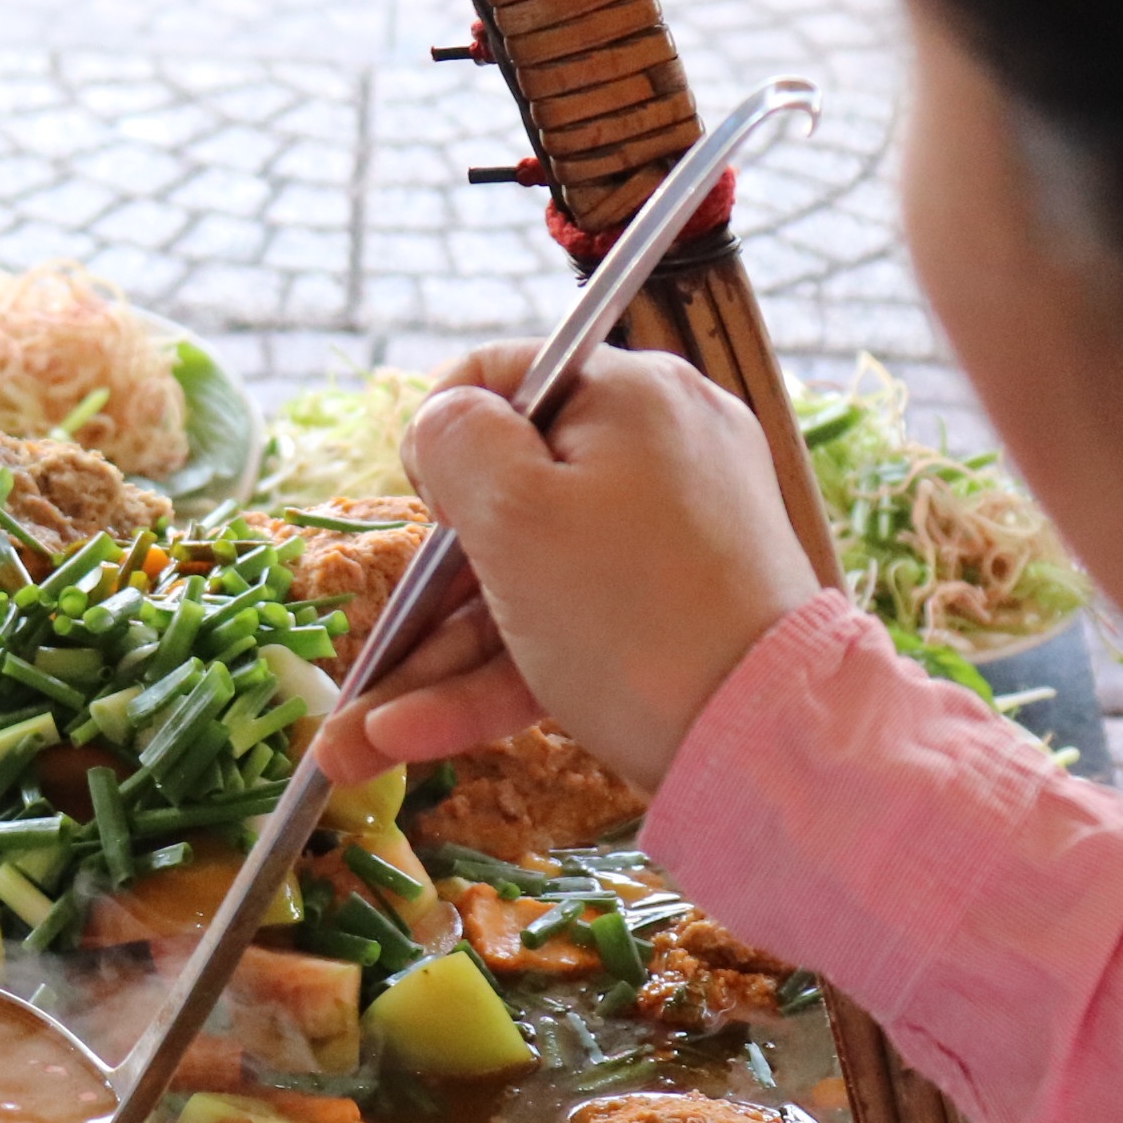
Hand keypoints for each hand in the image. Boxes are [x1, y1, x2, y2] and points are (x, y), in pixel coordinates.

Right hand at [311, 341, 821, 796]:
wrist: (764, 746)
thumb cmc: (630, 615)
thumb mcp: (514, 512)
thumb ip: (455, 441)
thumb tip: (442, 423)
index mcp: (630, 394)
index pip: (498, 376)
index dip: (440, 441)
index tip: (431, 516)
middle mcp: (659, 448)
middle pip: (504, 496)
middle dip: (421, 593)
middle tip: (369, 662)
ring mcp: (671, 534)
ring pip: (526, 578)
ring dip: (436, 659)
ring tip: (359, 742)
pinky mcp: (676, 610)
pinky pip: (567, 622)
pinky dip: (495, 676)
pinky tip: (410, 737)